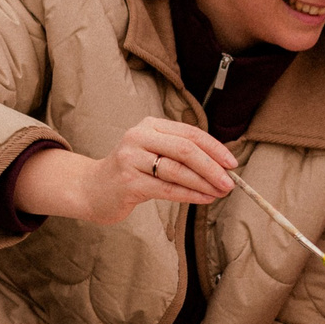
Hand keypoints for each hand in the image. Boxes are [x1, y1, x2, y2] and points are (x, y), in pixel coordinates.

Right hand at [12, 117, 235, 226]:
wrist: (92, 189)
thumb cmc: (131, 172)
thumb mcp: (153, 152)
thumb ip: (180, 152)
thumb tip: (221, 165)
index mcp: (149, 125)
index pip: (190, 133)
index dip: (215, 148)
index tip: (232, 163)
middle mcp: (139, 136)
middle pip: (185, 149)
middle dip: (212, 167)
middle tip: (230, 182)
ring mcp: (131, 158)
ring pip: (178, 170)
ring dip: (204, 183)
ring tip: (220, 192)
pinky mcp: (129, 182)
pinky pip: (168, 189)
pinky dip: (191, 194)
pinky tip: (205, 199)